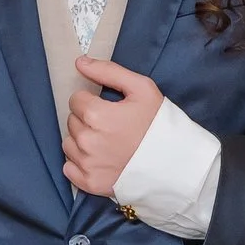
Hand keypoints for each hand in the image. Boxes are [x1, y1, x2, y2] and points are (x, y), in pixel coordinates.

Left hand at [65, 56, 164, 196]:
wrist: (176, 163)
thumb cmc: (159, 123)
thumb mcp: (142, 88)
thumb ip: (108, 72)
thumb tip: (79, 62)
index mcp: (96, 115)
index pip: (76, 100)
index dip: (91, 101)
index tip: (108, 108)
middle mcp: (87, 140)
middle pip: (72, 121)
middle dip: (87, 120)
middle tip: (110, 126)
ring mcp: (87, 164)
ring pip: (69, 144)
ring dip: (82, 141)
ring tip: (105, 143)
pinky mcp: (89, 183)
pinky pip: (69, 169)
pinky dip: (80, 164)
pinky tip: (99, 160)